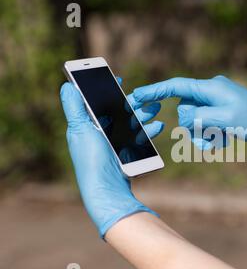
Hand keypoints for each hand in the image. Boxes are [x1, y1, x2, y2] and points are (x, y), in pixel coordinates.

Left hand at [59, 80, 161, 237]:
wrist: (108, 189)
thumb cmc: (91, 160)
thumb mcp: (80, 130)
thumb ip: (75, 107)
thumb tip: (67, 85)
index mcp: (87, 126)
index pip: (96, 102)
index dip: (105, 90)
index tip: (117, 78)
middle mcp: (100, 133)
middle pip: (117, 112)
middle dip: (132, 102)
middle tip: (144, 95)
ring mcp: (115, 144)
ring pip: (131, 123)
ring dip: (144, 114)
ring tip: (156, 108)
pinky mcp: (127, 153)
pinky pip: (140, 138)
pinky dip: (149, 131)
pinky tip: (158, 126)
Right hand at [132, 75, 246, 167]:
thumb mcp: (223, 120)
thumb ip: (196, 117)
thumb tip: (182, 116)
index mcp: (211, 88)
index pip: (176, 86)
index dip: (155, 91)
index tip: (136, 96)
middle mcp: (212, 93)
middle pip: (185, 111)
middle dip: (192, 129)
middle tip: (209, 139)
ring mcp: (218, 105)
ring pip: (195, 123)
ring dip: (203, 137)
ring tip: (218, 143)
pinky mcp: (223, 116)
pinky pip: (206, 128)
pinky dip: (211, 138)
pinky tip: (223, 142)